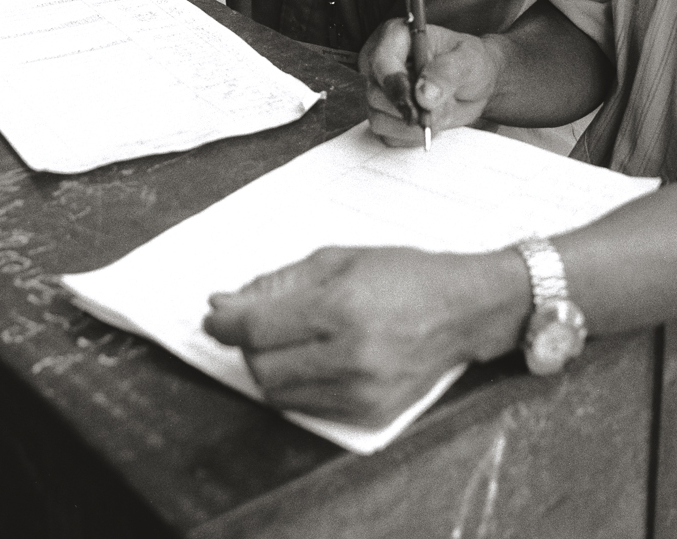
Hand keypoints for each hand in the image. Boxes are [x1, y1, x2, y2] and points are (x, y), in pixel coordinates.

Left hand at [204, 244, 525, 425]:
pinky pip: (308, 408)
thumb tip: (225, 303)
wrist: (462, 310)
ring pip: (279, 394)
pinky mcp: (369, 417)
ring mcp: (361, 392)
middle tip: (261, 322)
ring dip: (272, 366)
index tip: (214, 315)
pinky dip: (299, 385)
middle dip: (250, 344)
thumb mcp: (339, 259)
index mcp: (342, 308)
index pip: (257, 328)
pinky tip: (318, 359)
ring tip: (294, 339)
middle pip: (262, 367)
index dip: (226, 323)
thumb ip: (279, 282)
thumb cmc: (404, 275)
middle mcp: (351, 356)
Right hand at [360, 18, 502, 146]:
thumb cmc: (470, 63)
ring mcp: (379, 90)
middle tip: (440, 109)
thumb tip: (423, 94)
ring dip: (413, 125)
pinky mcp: (383, 114)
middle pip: (376, 93)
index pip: (381, 59)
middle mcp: (381, 62)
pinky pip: (387, 135)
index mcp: (397, 36)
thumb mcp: (469, 60)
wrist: (474, 85)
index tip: (417, 104)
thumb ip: (447, 72)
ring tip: (439, 111)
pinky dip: (411, 137)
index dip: (396, 84)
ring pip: (378, 118)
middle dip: (410, 109)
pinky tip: (429, 122)